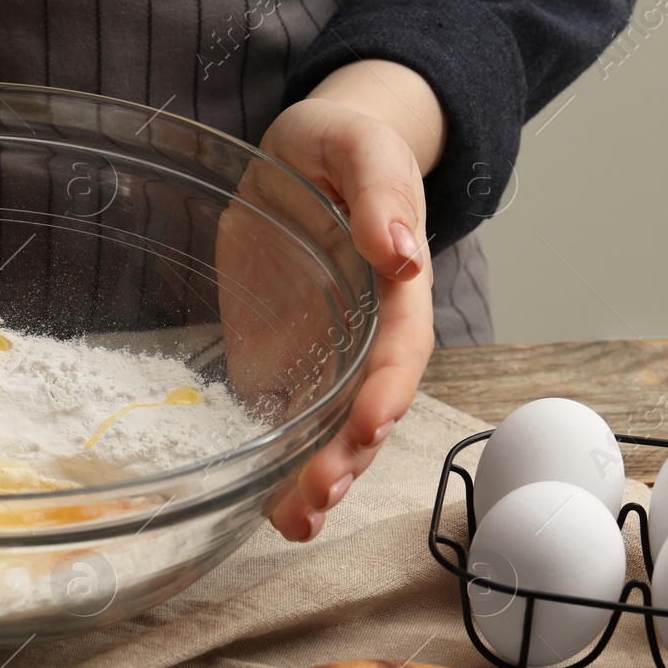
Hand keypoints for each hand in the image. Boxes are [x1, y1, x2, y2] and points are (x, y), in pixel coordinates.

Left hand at [254, 60, 441, 540]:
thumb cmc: (338, 146)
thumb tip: (400, 250)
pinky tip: (267, 513)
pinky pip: (284, 425)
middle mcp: (364, 335)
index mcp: (393, 286)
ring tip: (297, 521)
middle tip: (321, 496)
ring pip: (330, 431)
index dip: (386, 389)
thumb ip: (380, 193)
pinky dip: (279, 472)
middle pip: (367, 407)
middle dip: (348, 456)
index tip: (368, 424)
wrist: (299, 157)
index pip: (399, 348)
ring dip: (317, 479)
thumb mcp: (358, 146)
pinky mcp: (279, 366)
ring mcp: (322, 358)